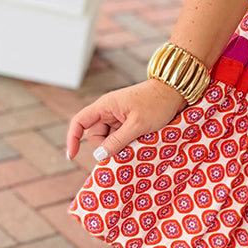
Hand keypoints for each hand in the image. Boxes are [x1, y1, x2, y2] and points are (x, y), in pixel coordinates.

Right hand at [66, 76, 188, 162]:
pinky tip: (138, 141)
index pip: (79, 122)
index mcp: (105, 106)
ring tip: (137, 141)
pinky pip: (119, 135)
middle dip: (106, 145)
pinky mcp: (127, 120)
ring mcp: (117, 115)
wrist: (175, 92)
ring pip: (108, 137)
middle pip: (95, 134)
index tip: (72, 156)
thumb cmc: (157, 104)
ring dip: (118, 144)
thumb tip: (98, 156)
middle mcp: (108, 110)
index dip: (72, 138)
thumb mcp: (137, 126)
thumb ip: (117, 142)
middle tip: (127, 147)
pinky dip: (125, 141)